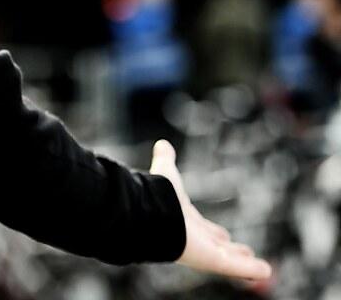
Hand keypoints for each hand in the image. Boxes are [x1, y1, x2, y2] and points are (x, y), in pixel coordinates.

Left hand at [149, 139, 271, 281]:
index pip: (203, 228)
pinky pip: (234, 267)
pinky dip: (251, 269)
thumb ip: (166, 160)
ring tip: (263, 269)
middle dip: (231, 250)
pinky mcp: (211, 259)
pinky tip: (267, 271)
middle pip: (217, 247)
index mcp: (184, 219)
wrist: (149, 212)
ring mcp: (203, 251)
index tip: (224, 236)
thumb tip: (162, 144)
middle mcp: (194, 237)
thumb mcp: (166, 172)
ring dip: (245, 263)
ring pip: (229, 259)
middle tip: (246, 251)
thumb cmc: (157, 194)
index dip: (213, 232)